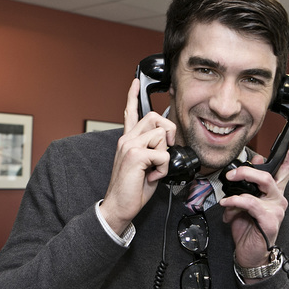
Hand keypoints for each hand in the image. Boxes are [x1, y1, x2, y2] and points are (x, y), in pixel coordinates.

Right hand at [100, 79, 175, 234]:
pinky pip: (162, 154)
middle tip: (166, 150)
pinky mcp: (134, 155)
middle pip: (154, 117)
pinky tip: (151, 177)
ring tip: (153, 170)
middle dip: (169, 132)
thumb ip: (153, 152)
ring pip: (161, 135)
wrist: (119, 206)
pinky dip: (162, 169)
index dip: (132, 96)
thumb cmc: (132, 190)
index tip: (135, 82)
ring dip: (165, 156)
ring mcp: (129, 145)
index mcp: (128, 140)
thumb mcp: (146, 166)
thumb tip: (168, 147)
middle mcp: (126, 139)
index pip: (130, 112)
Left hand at [220, 132, 288, 270]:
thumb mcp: (243, 202)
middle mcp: (278, 198)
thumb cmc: (248, 228)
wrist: (250, 254)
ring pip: (264, 182)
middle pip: (272, 172)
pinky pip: (252, 203)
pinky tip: (227, 204)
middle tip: (232, 172)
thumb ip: (246, 185)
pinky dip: (236, 201)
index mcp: (274, 192)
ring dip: (243, 178)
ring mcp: (276, 209)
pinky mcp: (270, 220)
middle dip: (250, 167)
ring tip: (229, 182)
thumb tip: (246, 167)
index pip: (286, 167)